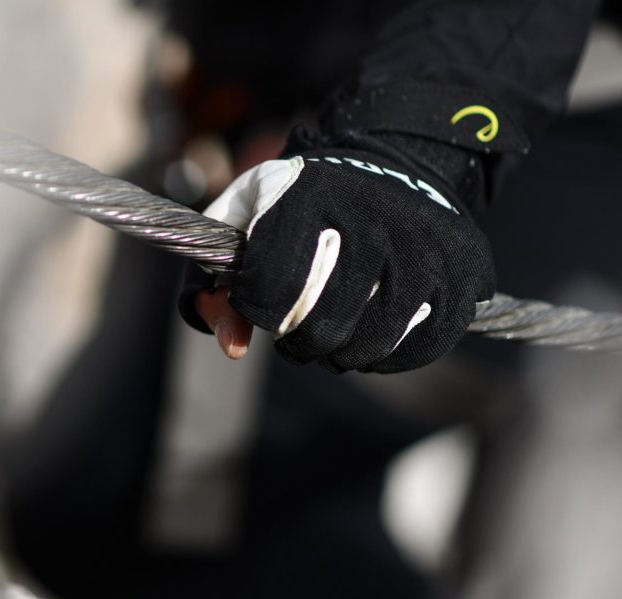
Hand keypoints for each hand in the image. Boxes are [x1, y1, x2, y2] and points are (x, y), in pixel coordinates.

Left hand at [181, 148, 494, 372]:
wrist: (391, 162)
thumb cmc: (300, 202)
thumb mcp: (243, 219)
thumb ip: (213, 280)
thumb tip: (234, 346)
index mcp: (306, 196)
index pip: (269, 286)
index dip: (256, 310)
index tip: (259, 305)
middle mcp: (369, 214)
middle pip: (322, 325)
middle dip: (299, 345)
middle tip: (297, 337)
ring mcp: (422, 240)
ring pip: (373, 340)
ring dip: (344, 357)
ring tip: (333, 343)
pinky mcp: (463, 264)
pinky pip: (427, 342)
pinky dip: (394, 359)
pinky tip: (374, 349)